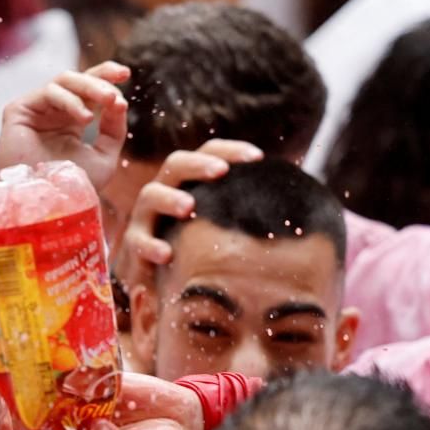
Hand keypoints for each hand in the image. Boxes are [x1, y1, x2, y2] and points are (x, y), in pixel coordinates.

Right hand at [0, 62, 129, 191]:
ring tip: (108, 101)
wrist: (48, 205)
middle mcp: (52, 112)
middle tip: (116, 94)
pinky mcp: (18, 110)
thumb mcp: (104, 158)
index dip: (106, 75)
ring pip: (64, 81)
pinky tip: (85, 117)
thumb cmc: (73, 189)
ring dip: (90, 87)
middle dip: (100, 82)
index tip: (126, 74)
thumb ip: (114, 129)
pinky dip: (70, 100)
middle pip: (77, 80)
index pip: (88, 88)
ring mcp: (35, 110)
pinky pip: (48, 92)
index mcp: (70, 121)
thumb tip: (119, 102)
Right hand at [113, 140, 263, 295]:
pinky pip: (137, 241)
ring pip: (151, 196)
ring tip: (189, 207)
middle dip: (198, 165)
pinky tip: (167, 254)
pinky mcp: (133, 245)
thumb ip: (246, 213)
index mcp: (190, 182)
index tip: (257, 157)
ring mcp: (146, 217)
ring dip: (170, 199)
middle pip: (176, 164)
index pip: (209, 154)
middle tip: (221, 171)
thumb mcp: (220, 225)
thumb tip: (297, 207)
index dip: (230, 150)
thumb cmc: (196, 247)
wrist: (154, 279)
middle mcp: (165, 192)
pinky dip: (151, 246)